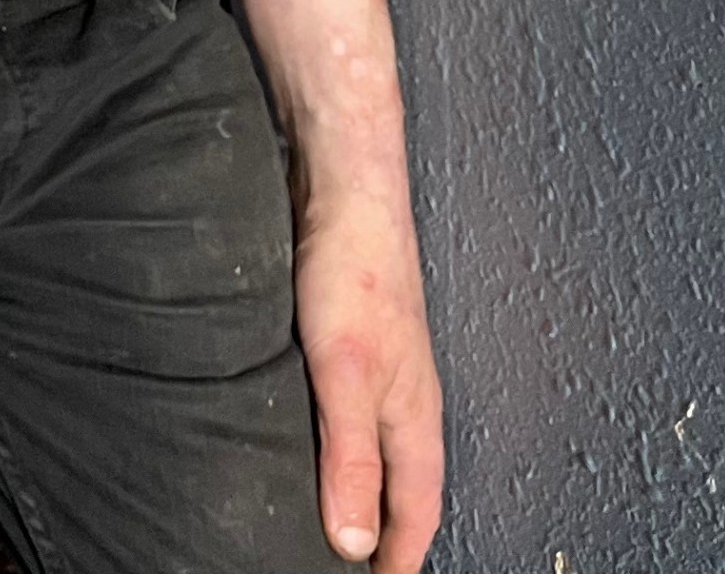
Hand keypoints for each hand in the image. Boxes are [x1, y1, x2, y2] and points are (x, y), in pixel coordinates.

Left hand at [294, 187, 442, 566]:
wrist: (344, 190)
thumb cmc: (354, 271)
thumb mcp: (344, 376)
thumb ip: (349, 458)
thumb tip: (352, 541)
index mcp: (413, 420)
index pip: (415, 513)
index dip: (398, 557)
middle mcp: (403, 400)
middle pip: (402, 487)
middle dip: (384, 532)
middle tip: (355, 564)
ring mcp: (380, 370)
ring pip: (378, 449)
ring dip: (363, 487)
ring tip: (333, 517)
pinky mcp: (350, 342)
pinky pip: (350, 412)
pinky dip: (337, 442)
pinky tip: (309, 436)